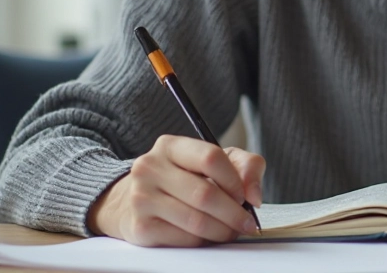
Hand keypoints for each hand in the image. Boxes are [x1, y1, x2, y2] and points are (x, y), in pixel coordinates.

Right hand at [87, 135, 265, 246]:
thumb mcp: (214, 162)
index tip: (245, 196)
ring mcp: (141, 198)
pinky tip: (208, 236)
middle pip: (205, 194)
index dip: (235, 180)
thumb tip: (254, 196)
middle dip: (234, 213)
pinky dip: (203, 241)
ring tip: (231, 231)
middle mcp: (150, 168)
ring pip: (196, 221)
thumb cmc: (182, 179)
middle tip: (246, 223)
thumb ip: (246, 166)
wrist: (132, 201)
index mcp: (169, 146)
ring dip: (222, 231)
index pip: (211, 157)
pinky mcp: (140, 227)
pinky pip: (184, 239)